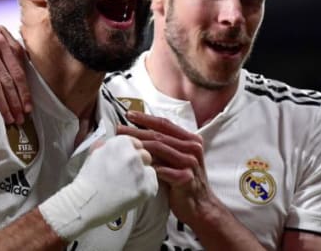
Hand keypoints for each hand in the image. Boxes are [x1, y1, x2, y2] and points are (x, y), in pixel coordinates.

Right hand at [39, 136, 157, 240]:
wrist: (85, 202)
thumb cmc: (88, 180)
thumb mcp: (94, 154)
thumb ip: (106, 145)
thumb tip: (110, 143)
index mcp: (120, 143)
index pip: (135, 143)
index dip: (130, 153)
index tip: (124, 161)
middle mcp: (132, 155)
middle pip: (145, 155)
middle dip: (138, 164)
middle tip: (126, 175)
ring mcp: (140, 172)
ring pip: (149, 170)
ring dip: (141, 176)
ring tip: (126, 185)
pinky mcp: (146, 188)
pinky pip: (152, 184)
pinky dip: (144, 188)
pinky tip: (130, 193)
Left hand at [118, 111, 215, 227]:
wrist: (201, 206)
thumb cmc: (184, 181)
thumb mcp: (179, 158)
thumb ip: (166, 145)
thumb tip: (139, 133)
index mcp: (191, 140)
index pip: (165, 124)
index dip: (145, 118)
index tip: (128, 114)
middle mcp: (193, 148)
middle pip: (159, 135)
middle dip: (136, 131)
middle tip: (119, 129)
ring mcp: (190, 163)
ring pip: (159, 149)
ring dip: (139, 146)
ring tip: (123, 145)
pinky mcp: (186, 178)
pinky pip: (163, 170)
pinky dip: (149, 167)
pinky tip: (135, 166)